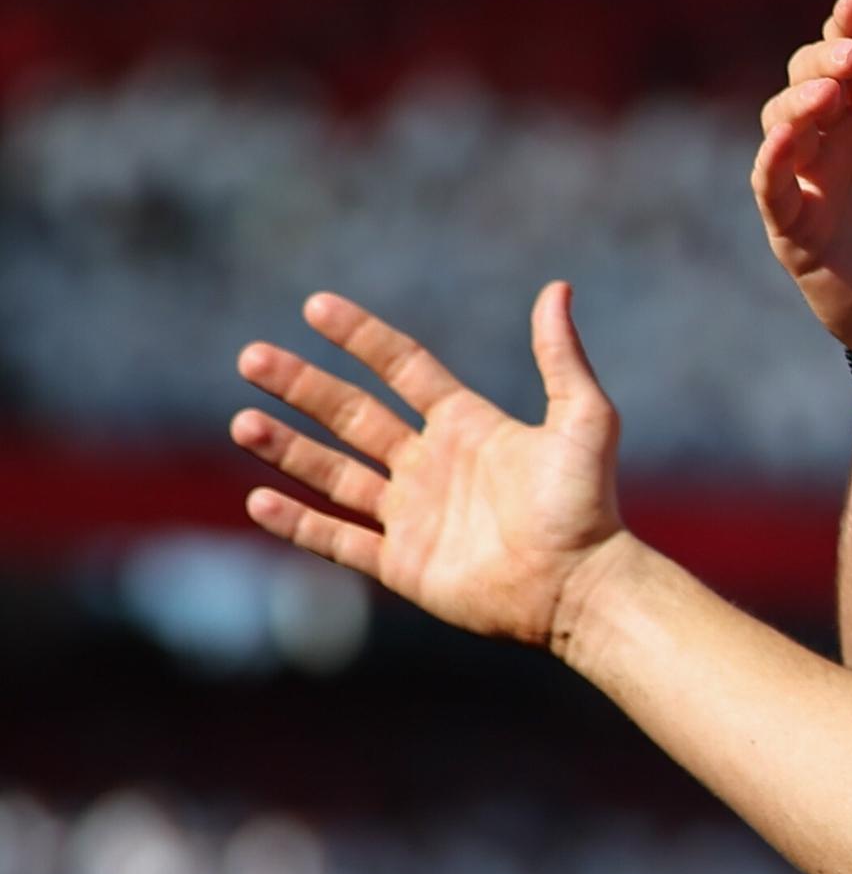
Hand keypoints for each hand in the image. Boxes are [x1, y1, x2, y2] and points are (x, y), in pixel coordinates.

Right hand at [232, 285, 635, 651]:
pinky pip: (338, 540)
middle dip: (302, 387)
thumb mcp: (583, 419)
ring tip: (243, 422)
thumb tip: (558, 288)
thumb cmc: (587, 505)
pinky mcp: (402, 565)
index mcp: (468, 427)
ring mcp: (413, 517)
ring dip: (288, 449)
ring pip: (334, 474)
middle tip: (251, 357)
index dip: (361, 338)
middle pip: (353, 415)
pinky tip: (259, 501)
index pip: (403, 368)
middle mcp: (433, 466)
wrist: (582, 585)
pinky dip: (298, 524)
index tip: (315, 307)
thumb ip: (561, 357)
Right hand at [754, 0, 851, 380]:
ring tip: (832, 94)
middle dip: (826, 56)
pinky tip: (790, 138)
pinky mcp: (797, 227)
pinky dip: (773, 158)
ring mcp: (815, 178)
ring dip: (799, 100)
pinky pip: (770, 185)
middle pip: (811, 74)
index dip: (850, 21)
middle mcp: (843, 135)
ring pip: (781, 119)